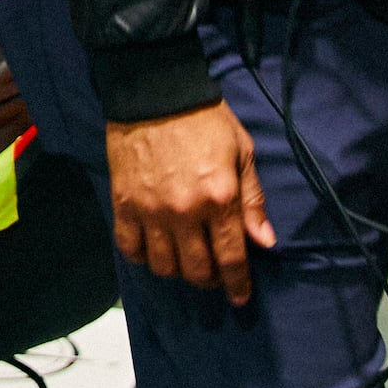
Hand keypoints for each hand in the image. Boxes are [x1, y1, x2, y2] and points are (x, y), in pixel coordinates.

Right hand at [105, 102, 271, 304]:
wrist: (155, 91)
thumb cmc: (205, 120)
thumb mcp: (242, 153)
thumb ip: (253, 200)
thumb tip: (264, 242)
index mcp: (220, 198)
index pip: (231, 258)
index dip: (238, 284)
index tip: (241, 297)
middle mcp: (185, 212)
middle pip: (196, 269)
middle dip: (209, 279)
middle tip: (213, 272)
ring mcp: (151, 211)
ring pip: (164, 266)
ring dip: (177, 271)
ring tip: (183, 260)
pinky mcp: (124, 204)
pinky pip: (130, 248)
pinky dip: (142, 257)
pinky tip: (152, 250)